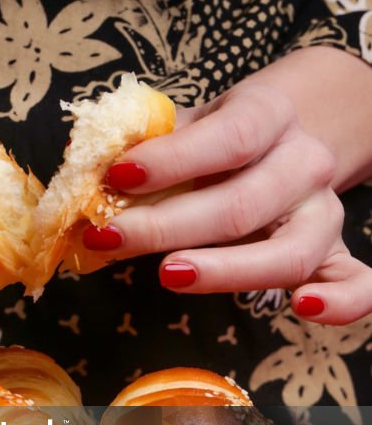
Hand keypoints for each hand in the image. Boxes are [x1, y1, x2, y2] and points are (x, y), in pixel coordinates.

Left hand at [83, 52, 371, 324]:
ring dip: (226, 271)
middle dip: (168, 226)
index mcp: (268, 116)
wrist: (289, 132)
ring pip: (290, 251)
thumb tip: (80, 171)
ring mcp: (323, 211)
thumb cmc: (222, 135)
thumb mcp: (190, 121)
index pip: (226, 138)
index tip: (116, 177)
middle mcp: (304, 162)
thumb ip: (145, 144)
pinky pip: (356, 284)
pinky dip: (342, 303)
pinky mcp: (335, 253)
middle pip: (244, 204)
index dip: (172, 159)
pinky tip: (303, 309)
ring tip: (168, 276)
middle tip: (109, 239)